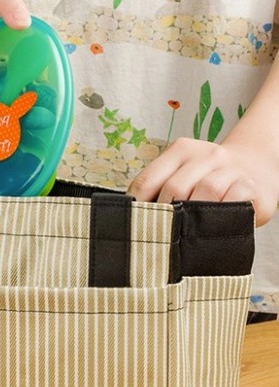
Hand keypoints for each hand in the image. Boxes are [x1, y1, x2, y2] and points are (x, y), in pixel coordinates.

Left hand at [127, 137, 278, 225]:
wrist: (254, 170)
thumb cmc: (207, 181)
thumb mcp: (183, 176)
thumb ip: (160, 190)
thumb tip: (133, 219)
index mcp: (180, 150)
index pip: (148, 180)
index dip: (137, 206)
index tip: (132, 225)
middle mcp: (206, 154)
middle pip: (174, 187)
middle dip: (164, 215)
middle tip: (158, 236)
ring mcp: (229, 168)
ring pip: (205, 190)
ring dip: (193, 215)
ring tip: (184, 234)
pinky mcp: (250, 185)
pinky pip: (233, 199)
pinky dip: (220, 213)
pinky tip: (213, 224)